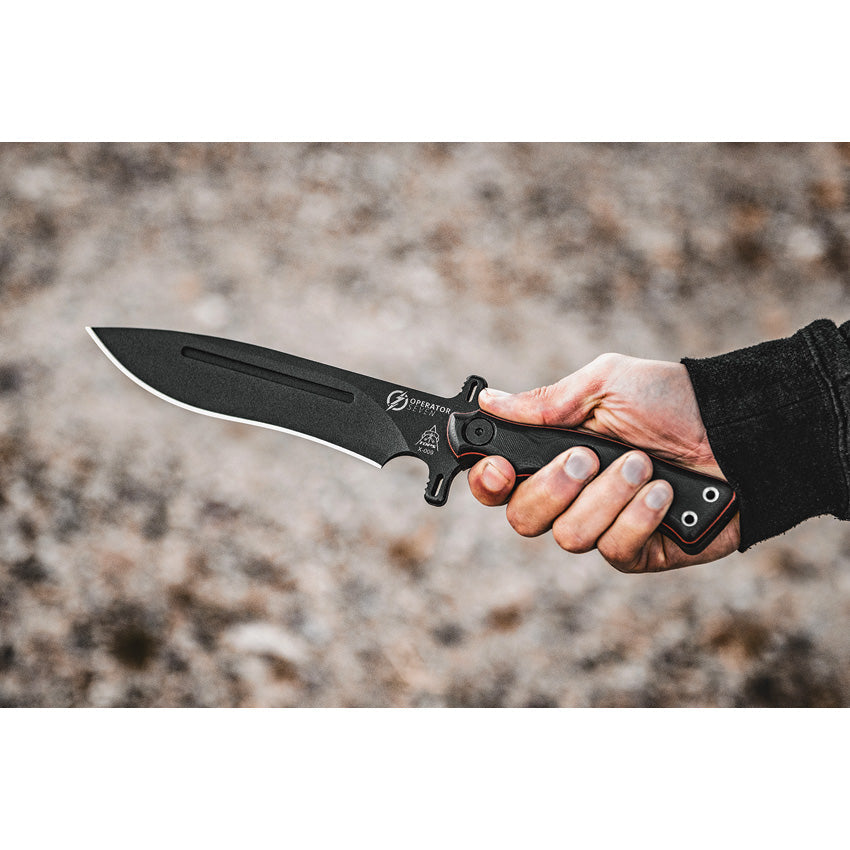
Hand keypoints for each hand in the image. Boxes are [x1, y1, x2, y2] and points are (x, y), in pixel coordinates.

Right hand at [467, 353, 739, 571]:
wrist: (736, 433)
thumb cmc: (670, 402)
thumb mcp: (605, 385)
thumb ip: (545, 401)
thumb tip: (490, 402)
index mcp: (552, 454)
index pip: (499, 484)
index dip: (489, 483)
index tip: (502, 470)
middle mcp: (570, 495)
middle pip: (523, 519)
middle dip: (553, 488)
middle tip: (586, 457)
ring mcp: (601, 526)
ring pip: (570, 536)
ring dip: (608, 496)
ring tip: (644, 465)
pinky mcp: (635, 552)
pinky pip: (614, 550)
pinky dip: (639, 516)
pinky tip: (664, 493)